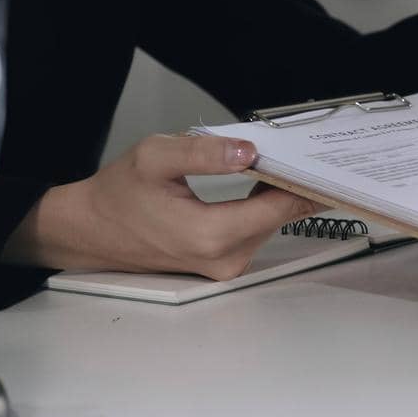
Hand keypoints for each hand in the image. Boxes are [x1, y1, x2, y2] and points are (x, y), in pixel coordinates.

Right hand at [3, 135, 321, 279]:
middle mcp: (226, 257)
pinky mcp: (225, 263)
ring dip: (279, 193)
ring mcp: (227, 265)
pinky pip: (257, 229)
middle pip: (281, 214)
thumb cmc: (119, 194)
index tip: (325, 160)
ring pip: (272, 222)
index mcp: (211, 234)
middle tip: (307, 151)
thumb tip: (249, 150)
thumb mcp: (156, 157)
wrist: (92, 229)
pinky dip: (264, 206)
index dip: (306, 181)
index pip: (281, 206)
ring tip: (283, 161)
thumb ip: (204, 152)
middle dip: (293, 182)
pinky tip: (265, 181)